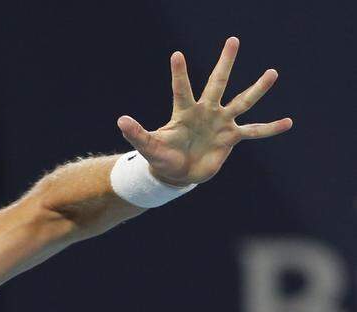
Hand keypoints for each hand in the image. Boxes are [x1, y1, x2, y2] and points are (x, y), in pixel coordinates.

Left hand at [117, 36, 292, 185]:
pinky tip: (289, 122)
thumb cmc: (162, 157)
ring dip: (257, 88)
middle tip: (232, 40)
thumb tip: (120, 120)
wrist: (178, 174)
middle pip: (217, 83)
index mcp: (185, 112)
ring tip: (272, 72)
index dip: (179, 73)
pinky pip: (254, 130)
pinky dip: (270, 128)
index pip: (181, 89)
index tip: (176, 54)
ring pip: (242, 101)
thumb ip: (137, 133)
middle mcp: (206, 111)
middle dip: (225, 63)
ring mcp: (221, 122)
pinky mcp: (231, 137)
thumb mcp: (149, 146)